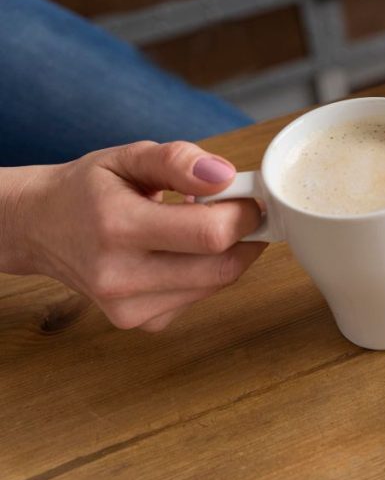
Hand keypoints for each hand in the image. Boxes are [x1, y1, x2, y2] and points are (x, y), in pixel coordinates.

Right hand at [2, 141, 264, 331]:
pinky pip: (201, 297)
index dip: (245, 213)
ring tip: (201, 224)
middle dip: (246, 235)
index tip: (250, 195)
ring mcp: (129, 308)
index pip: (210, 234)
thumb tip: (225, 176)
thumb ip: (177, 161)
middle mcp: (120, 276)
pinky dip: (207, 272)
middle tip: (242, 210)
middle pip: (222, 267)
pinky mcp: (141, 322)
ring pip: (217, 284)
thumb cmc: (88, 189)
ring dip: (227, 252)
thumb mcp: (128, 157)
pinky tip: (182, 251)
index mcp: (117, 227)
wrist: (40, 229)